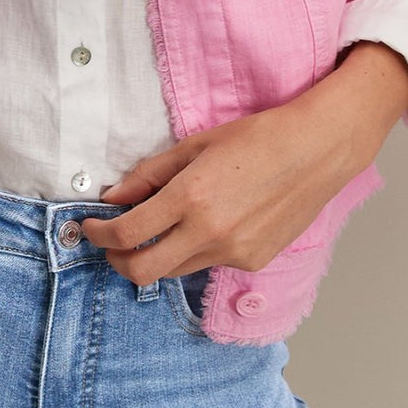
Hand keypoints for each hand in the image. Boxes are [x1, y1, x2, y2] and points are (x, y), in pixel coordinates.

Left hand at [79, 50, 407, 284]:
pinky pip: (207, 264)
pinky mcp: (252, 261)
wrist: (316, 150)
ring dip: (154, 257)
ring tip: (152, 232)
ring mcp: (233, 252)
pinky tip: (201, 226)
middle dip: (116, 261)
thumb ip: (150, 174)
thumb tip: (115, 196)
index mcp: (191, 197)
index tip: (90, 225)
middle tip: (109, 245)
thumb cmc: (258, 137)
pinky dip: (192, 251)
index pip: (126, 233)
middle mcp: (210, 232)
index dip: (98, 234)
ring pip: (174, 270)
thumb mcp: (195, 145)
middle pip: (142, 270)